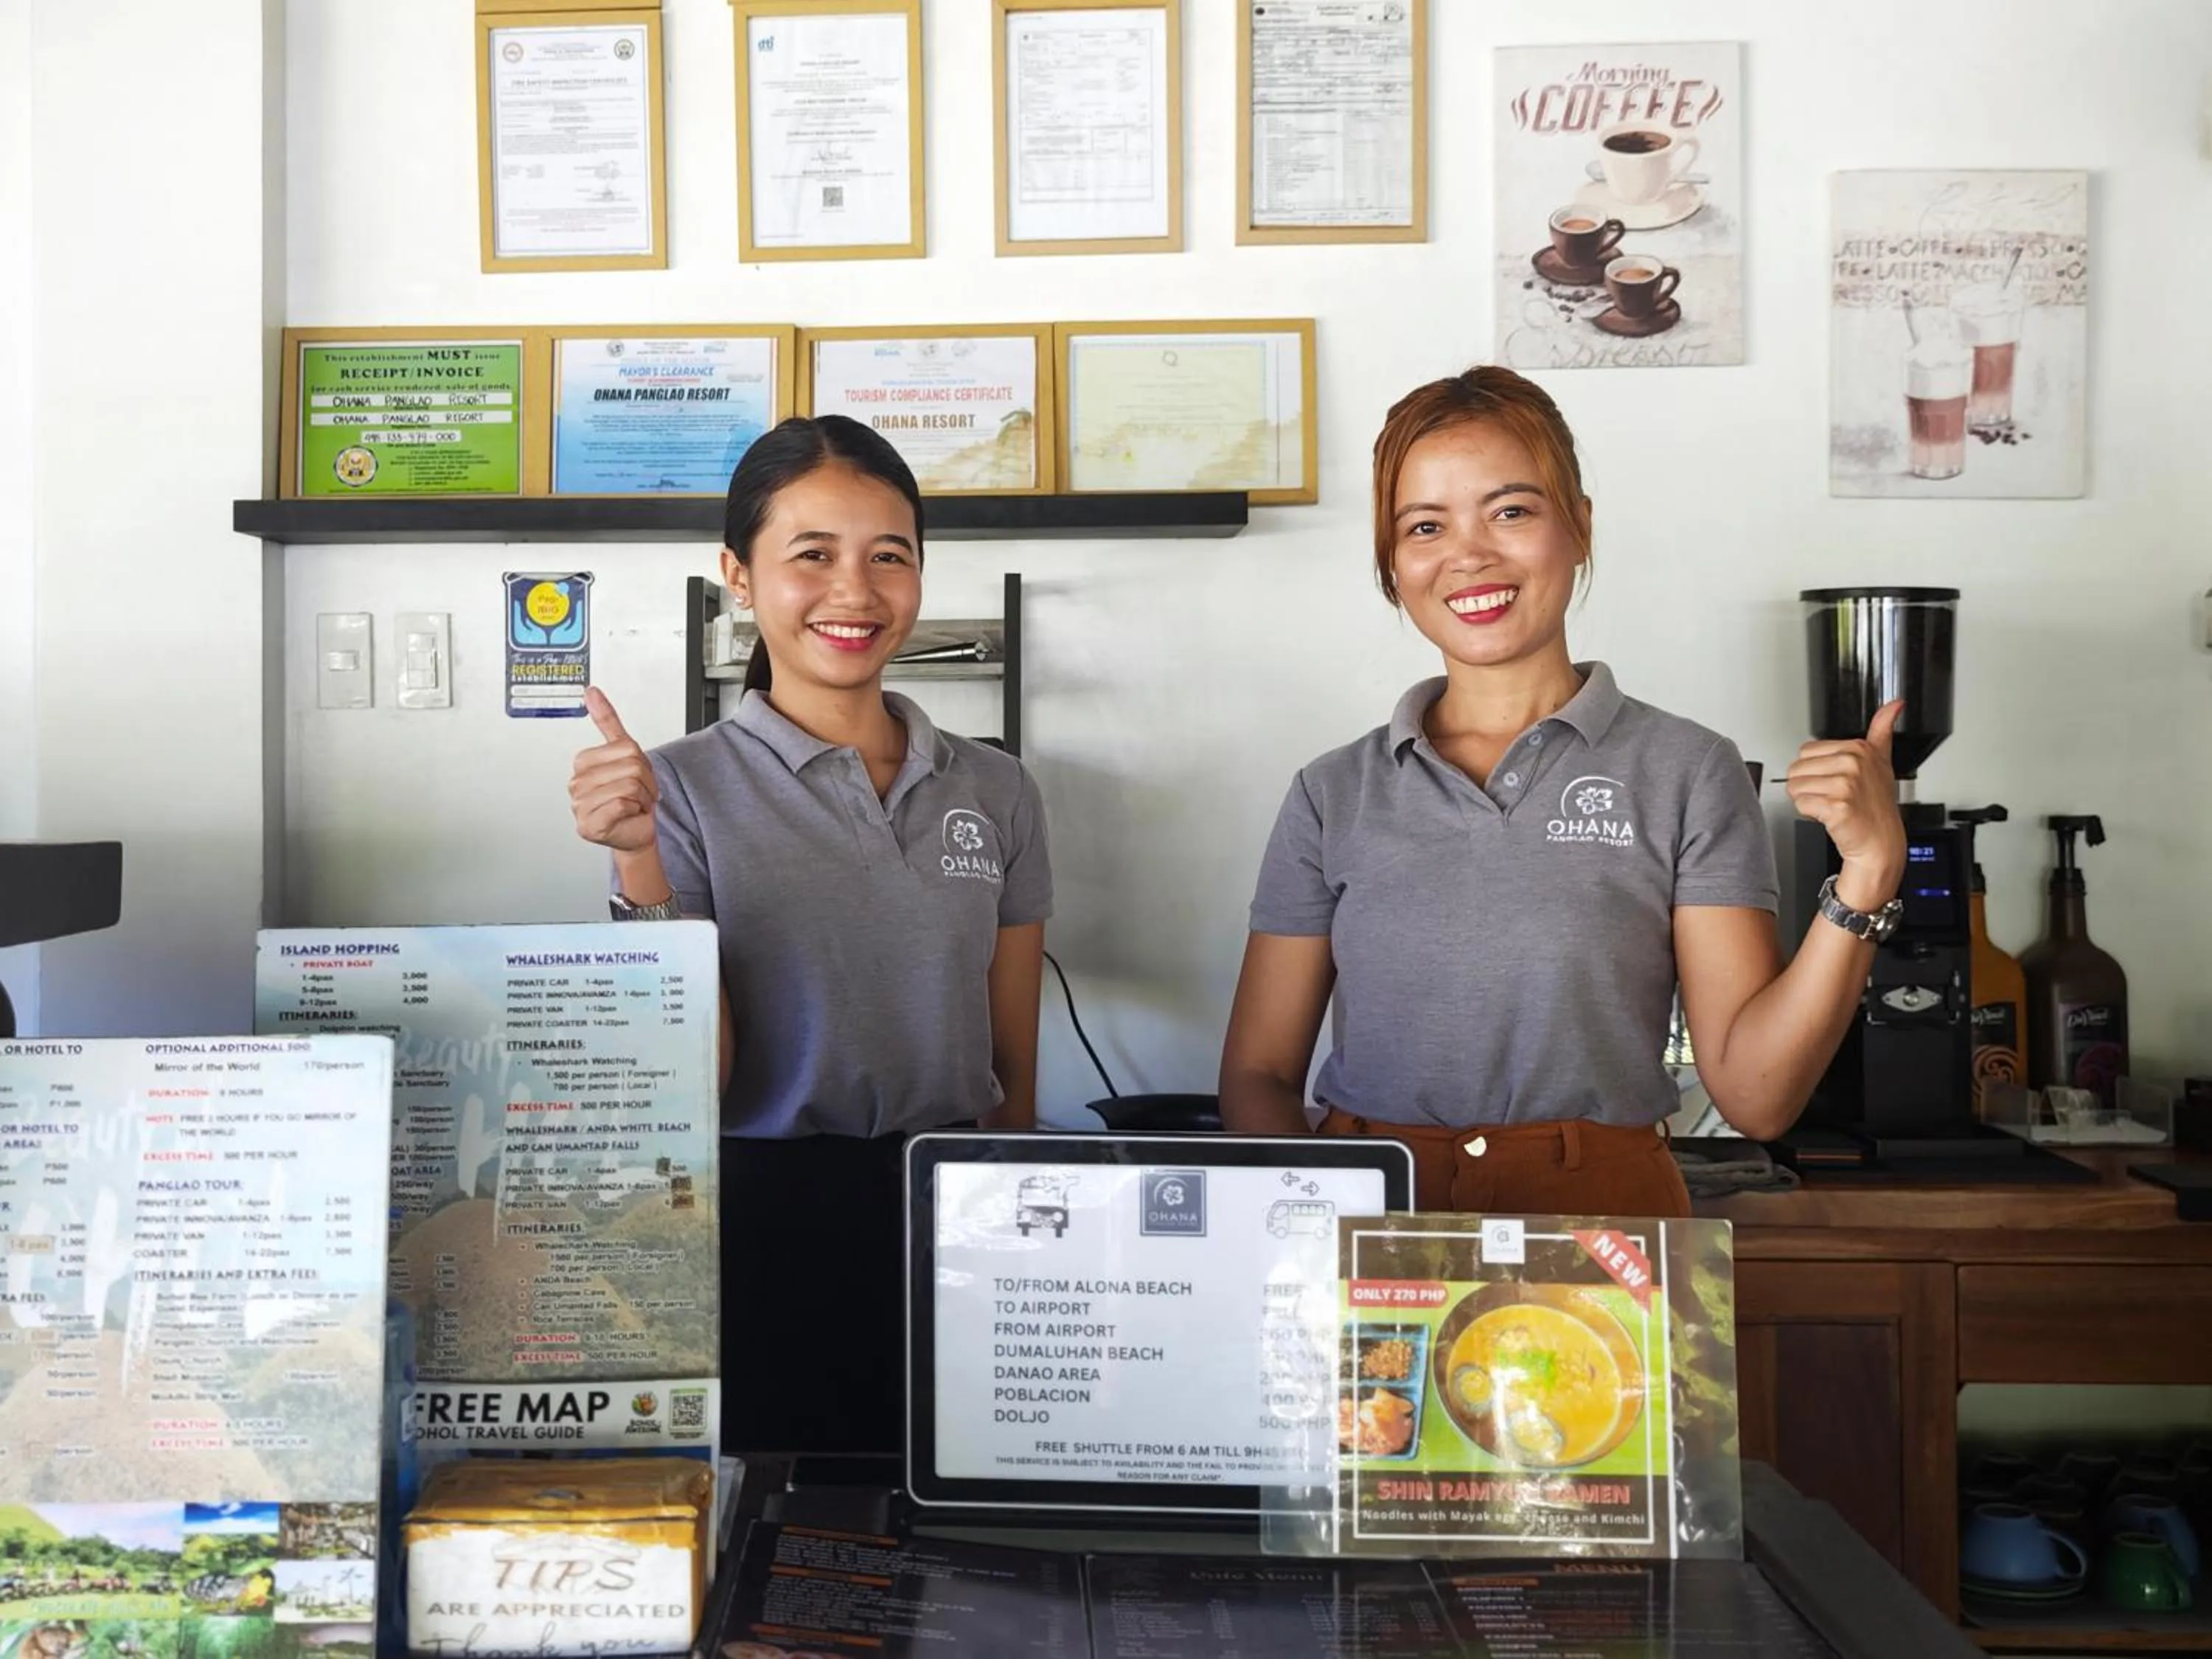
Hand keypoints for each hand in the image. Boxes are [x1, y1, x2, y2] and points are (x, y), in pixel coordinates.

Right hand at [569, 688, 658, 852]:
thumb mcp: (626, 754)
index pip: (627, 747)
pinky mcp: (588, 824)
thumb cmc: (633, 797)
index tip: (637, 777)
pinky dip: (634, 811)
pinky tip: (626, 816)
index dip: (643, 763)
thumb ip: (607, 721)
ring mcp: (579, 804)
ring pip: (628, 785)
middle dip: (645, 782)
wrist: (638, 831)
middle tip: (638, 795)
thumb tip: (591, 691)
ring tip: (632, 806)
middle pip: (630, 765)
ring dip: (641, 798)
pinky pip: (622, 804)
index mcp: (583, 762)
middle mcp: (577, 782)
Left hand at [1786, 700, 1906, 910]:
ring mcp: (1846, 784)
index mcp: (1859, 748)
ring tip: (1831, 805)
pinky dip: (1810, 814)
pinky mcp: (1837, 806)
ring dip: (1807, 800)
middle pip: (1797, 768)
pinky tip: (1829, 816)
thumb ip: (1883, 730)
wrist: (1880, 841)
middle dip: (1808, 785)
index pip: (1806, 751)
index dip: (1815, 769)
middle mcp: (1853, 763)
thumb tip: (1895, 704)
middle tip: (1831, 796)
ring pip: (1795, 787)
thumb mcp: (1882, 761)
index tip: (1835, 779)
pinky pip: (1802, 804)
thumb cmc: (1875, 804)